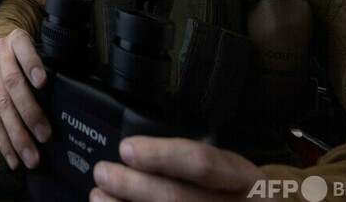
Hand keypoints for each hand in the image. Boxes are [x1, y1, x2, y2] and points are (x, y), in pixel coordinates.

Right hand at [0, 29, 51, 169]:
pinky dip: (3, 141)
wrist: (2, 43)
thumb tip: (75, 90)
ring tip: (31, 156)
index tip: (43, 82)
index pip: (23, 48)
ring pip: (0, 106)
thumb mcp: (40, 45)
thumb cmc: (31, 50)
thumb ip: (51, 61)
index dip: (31, 64)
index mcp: (16, 39)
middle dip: (29, 112)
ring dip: (16, 135)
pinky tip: (13, 159)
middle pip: (12, 84)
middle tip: (45, 135)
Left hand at [90, 136, 264, 201]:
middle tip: (103, 173)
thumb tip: (138, 157)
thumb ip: (197, 168)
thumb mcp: (236, 175)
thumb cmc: (246, 197)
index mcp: (246, 181)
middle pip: (177, 199)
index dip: (161, 156)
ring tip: (99, 197)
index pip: (201, 163)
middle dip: (132, 185)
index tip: (126, 148)